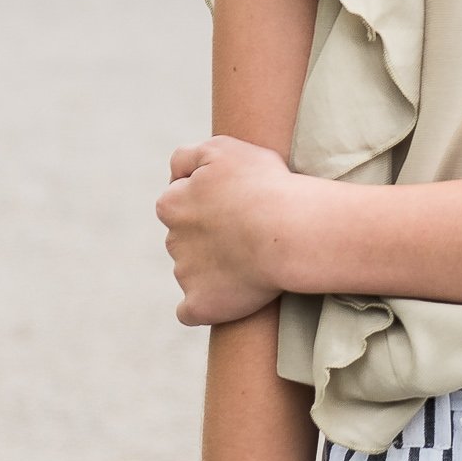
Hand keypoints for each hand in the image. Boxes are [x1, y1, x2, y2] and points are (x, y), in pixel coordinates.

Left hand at [157, 134, 294, 324]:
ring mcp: (186, 275)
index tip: (233, 204)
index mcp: (172, 204)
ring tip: (251, 262)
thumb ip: (188, 157)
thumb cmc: (263, 185)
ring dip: (211, 268)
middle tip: (245, 233)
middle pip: (182, 238)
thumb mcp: (223, 149)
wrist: (289, 232)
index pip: (175, 202)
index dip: (205, 202)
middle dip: (205, 236)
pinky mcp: (201, 305)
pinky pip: (190, 311)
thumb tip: (172, 176)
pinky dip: (203, 306)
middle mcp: (173, 240)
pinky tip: (223, 299)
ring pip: (190, 271)